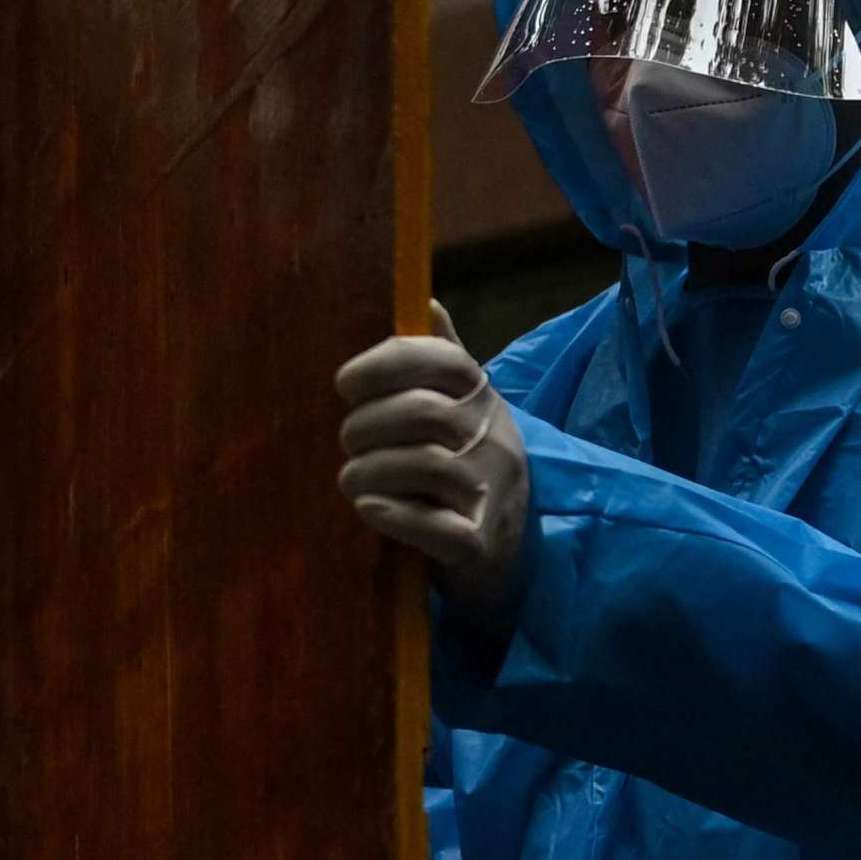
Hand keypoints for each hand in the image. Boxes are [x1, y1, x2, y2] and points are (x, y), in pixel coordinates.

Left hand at [339, 300, 535, 638]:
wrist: (513, 560)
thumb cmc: (471, 476)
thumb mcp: (466, 413)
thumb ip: (445, 360)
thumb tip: (425, 300)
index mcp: (485, 400)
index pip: (442, 358)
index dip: (385, 364)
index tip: (347, 385)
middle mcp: (495, 439)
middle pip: (421, 411)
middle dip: (366, 426)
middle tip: (349, 444)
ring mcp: (492, 492)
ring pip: (422, 465)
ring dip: (369, 472)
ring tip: (353, 480)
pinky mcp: (480, 544)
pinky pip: (432, 526)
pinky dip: (392, 515)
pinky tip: (370, 509)